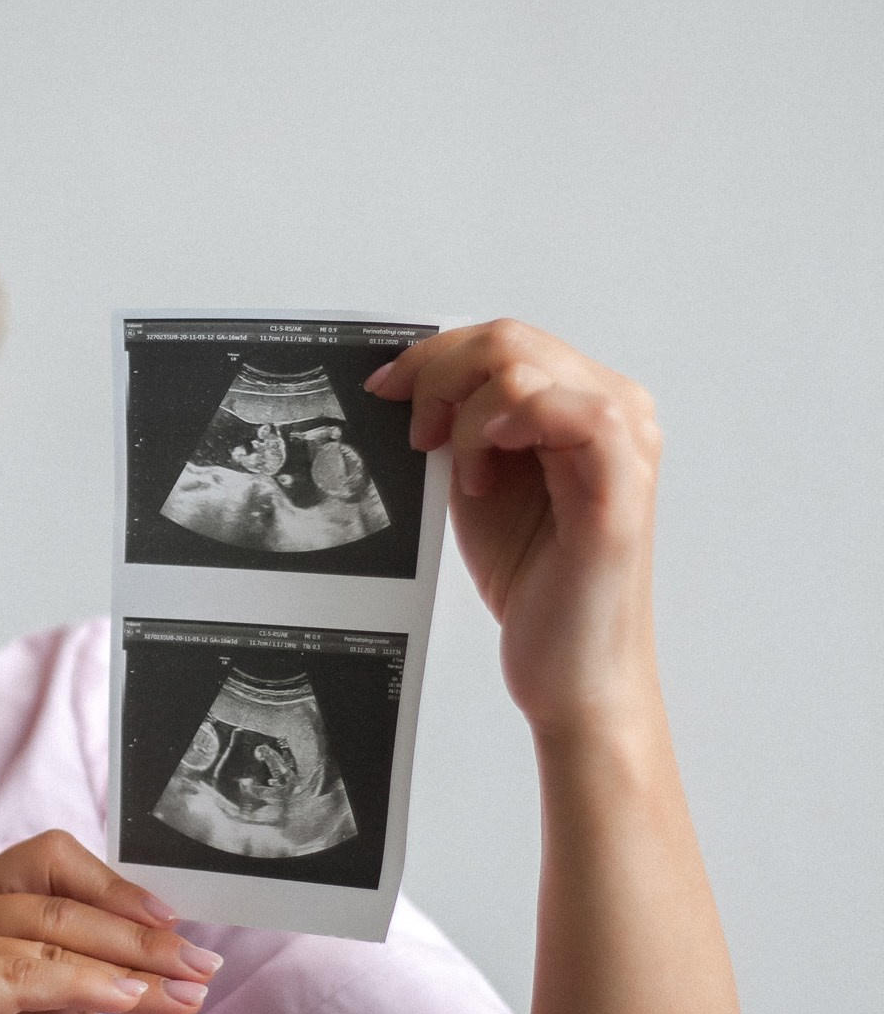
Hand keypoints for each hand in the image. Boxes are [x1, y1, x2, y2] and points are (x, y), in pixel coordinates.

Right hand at [0, 832, 219, 1013]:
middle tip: (202, 963)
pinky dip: (90, 986)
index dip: (114, 886)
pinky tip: (133, 1001)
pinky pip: (28, 976)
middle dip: (142, 937)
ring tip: (187, 990)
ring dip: (132, 966)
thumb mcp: (57, 1004)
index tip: (174, 921)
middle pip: (58, 902)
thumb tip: (171, 935)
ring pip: (52, 938)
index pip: (48, 861)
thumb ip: (91, 959)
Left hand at [367, 320, 662, 736]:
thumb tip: (414, 381)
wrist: (571, 675)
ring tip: (466, 476)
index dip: (435, 355)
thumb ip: (464, 428)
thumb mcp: (480, 485)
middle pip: (511, 338)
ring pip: (523, 364)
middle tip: (413, 434)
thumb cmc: (535, 587)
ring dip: (467, 413)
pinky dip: (507, 427)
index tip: (385, 389)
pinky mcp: (622, 482)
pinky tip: (484, 474)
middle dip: (438, 377)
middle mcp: (618, 412)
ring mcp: (627, 441)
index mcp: (586, 407)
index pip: (507, 340)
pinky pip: (566, 408)